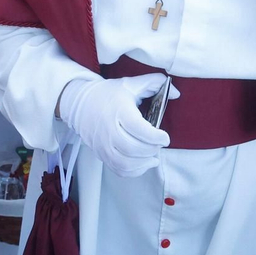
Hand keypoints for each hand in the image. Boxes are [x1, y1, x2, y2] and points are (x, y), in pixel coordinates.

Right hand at [58, 74, 174, 176]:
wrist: (79, 103)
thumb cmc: (108, 94)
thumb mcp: (130, 84)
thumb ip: (154, 83)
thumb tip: (176, 93)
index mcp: (118, 110)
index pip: (138, 129)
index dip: (155, 136)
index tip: (165, 137)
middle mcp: (109, 129)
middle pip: (132, 148)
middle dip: (151, 149)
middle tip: (158, 144)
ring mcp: (103, 144)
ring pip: (125, 163)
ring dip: (143, 163)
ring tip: (153, 156)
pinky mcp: (101, 154)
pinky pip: (118, 170)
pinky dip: (134, 171)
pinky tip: (143, 164)